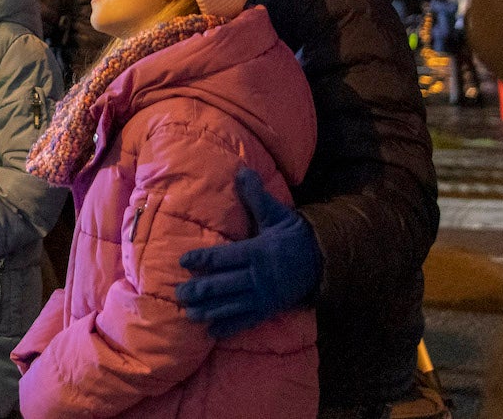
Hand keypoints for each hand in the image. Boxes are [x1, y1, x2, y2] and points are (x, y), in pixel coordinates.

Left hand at [176, 167, 321, 337]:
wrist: (323, 261)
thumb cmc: (294, 235)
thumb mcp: (276, 213)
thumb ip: (256, 195)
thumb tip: (242, 171)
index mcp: (257, 252)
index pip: (224, 256)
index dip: (203, 259)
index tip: (183, 261)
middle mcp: (258, 277)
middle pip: (224, 285)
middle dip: (200, 290)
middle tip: (179, 293)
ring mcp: (264, 296)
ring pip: (232, 305)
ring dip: (210, 311)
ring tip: (189, 314)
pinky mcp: (269, 308)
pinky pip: (247, 320)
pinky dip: (230, 327)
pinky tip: (212, 332)